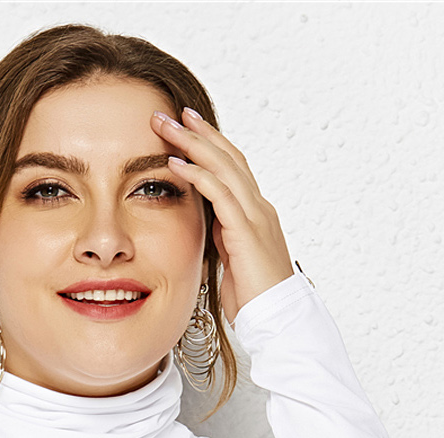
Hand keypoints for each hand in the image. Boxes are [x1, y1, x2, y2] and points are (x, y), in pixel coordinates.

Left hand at [151, 107, 294, 327]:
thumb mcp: (232, 260)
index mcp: (255, 214)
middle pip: (228, 156)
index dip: (209, 145)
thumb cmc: (254, 299)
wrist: (277, 320)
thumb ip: (223, 237)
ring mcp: (255, 216)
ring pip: (224, 166)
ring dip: (193, 143)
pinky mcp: (247, 231)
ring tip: (167, 125)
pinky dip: (197, 175)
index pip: (232, 168)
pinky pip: (220, 193)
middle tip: (170, 112)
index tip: (185, 126)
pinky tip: (176, 163)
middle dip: (198, 132)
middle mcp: (259, 207)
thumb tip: (208, 224)